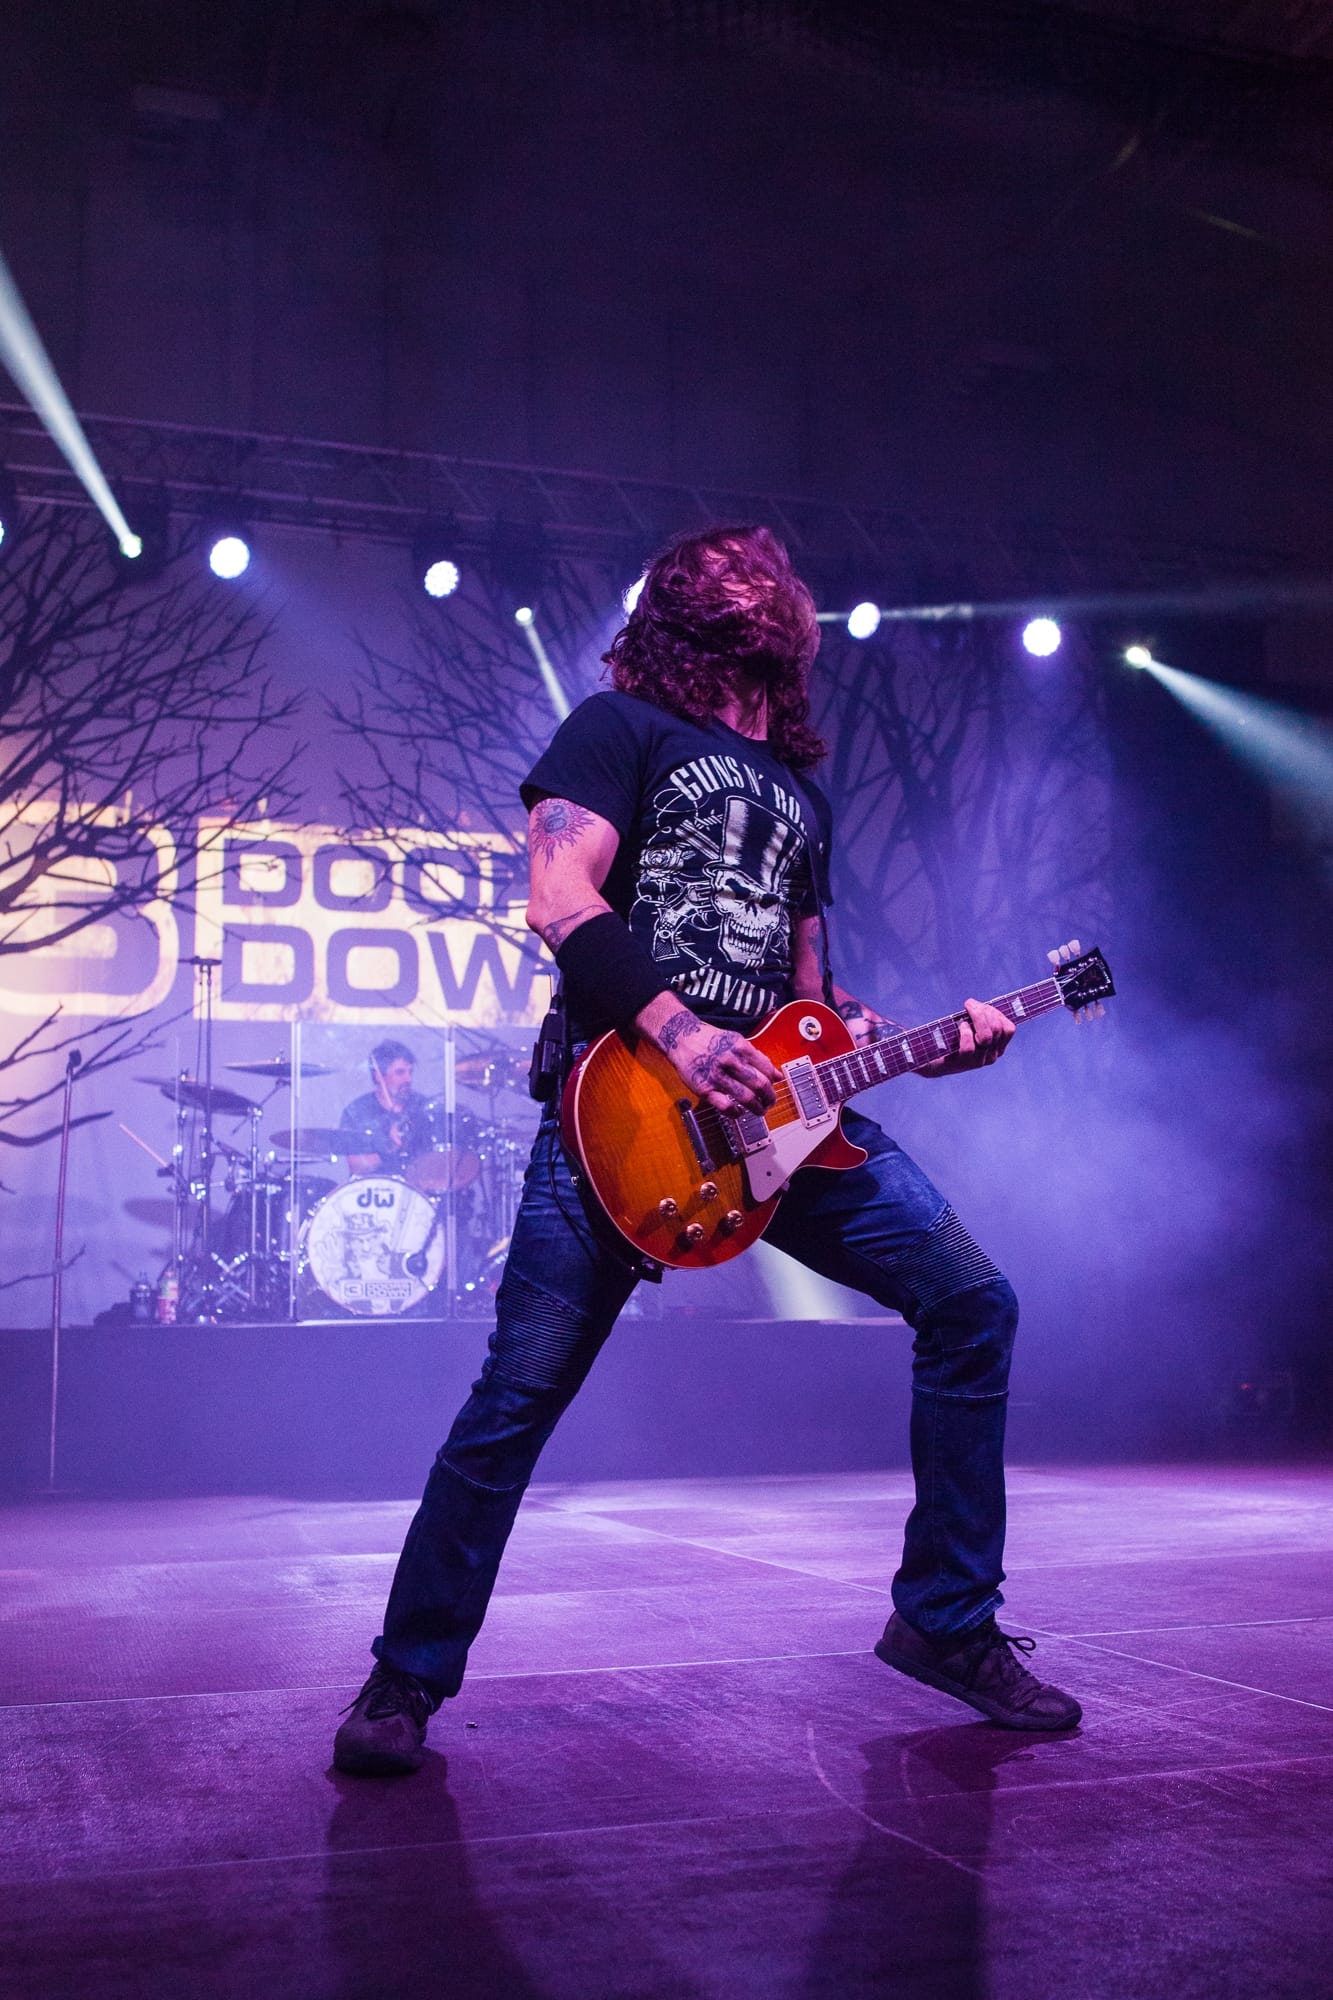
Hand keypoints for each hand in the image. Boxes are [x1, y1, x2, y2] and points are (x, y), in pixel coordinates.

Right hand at [652, 1004, 778, 1114]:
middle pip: (760, 1085)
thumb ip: (757, 1058)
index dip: (773, 1082)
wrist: (681, 1037)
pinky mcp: (704, 1088)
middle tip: (770, 1102)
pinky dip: (736, 1113)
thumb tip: (778, 1076)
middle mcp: (730, 1060)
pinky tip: (739, 1112)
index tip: (773, 1088)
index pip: (767, 1069)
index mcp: (740, 1047)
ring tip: (759, 1110)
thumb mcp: (736, 1041)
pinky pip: (725, 1106)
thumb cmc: (710, 1040)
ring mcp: (717, 1075)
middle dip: (769, 1097)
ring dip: (757, 1108)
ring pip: (746, 1097)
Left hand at [918, 998, 1013, 1076]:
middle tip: (969, 1006)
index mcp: (999, 1044)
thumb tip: (978, 1005)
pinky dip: (965, 1033)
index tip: (982, 1007)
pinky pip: (970, 1047)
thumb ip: (982, 1015)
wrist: (932, 1055)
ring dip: (975, 1020)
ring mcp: (980, 1061)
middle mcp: (993, 1055)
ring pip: (986, 1036)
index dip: (996, 1013)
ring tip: (965, 1017)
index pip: (1009, 1029)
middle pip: (997, 1028)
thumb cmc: (953, 1034)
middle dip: (982, 1012)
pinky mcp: (965, 1064)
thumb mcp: (972, 1022)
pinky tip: (960, 1027)